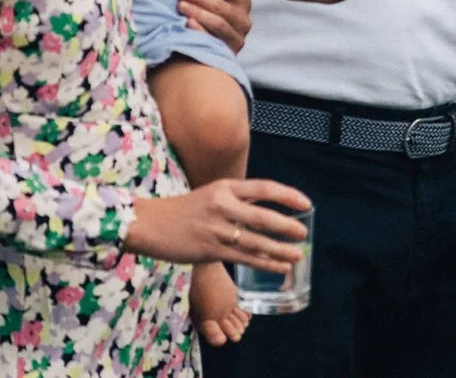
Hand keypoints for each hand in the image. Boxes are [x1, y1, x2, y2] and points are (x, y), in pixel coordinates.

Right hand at [126, 179, 308, 269]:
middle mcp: (223, 205)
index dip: (288, 196)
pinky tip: (279, 267)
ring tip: (297, 255)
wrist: (149, 224)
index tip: (306, 204)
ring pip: (256, 241)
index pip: (264, 188)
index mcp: (225, 187)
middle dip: (287, 226)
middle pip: (264, 217)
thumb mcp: (211, 194)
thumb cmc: (182, 210)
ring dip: (280, 250)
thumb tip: (267, 210)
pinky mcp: (210, 250)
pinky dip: (265, 263)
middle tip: (303, 233)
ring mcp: (217, 229)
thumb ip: (237, 200)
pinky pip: (244, 258)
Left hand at [179, 0, 253, 54]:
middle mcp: (243, 19)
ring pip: (218, 22)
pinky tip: (187, 24)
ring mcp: (238, 37)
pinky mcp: (229, 52)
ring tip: (181, 6)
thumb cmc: (208, 18)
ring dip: (198, 12)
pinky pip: (213, 39)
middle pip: (221, 5)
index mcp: (241, 1)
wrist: (205, 51)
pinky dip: (200, 30)